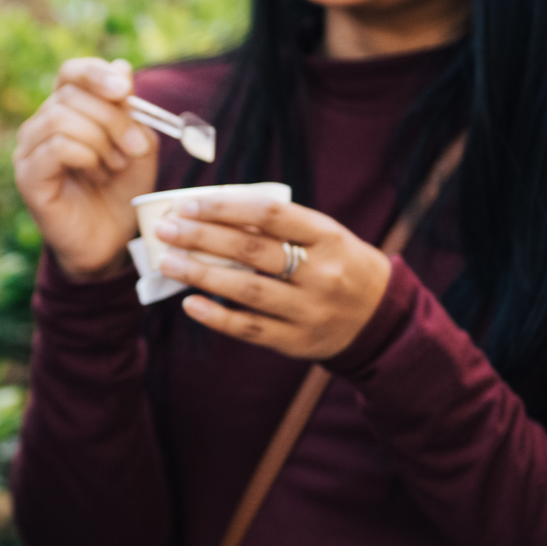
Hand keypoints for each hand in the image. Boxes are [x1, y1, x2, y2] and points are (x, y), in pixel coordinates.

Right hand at [13, 57, 157, 280]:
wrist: (111, 241)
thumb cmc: (122, 191)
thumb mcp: (138, 144)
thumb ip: (130, 109)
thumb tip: (122, 67)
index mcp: (67, 111)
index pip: (71, 73)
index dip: (96, 74)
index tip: (125, 91)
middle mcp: (41, 126)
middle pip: (71, 95)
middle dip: (113, 118)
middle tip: (135, 148)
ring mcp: (29, 151)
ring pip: (60, 118)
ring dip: (100, 140)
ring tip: (115, 166)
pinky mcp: (28, 177)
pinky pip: (55, 147)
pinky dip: (84, 155)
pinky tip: (97, 174)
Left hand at [151, 193, 390, 359]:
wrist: (380, 317)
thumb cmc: (337, 264)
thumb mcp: (323, 237)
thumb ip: (278, 227)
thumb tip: (211, 214)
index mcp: (328, 237)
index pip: (271, 213)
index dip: (226, 206)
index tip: (188, 204)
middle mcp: (322, 273)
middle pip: (252, 250)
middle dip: (202, 237)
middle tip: (166, 229)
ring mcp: (310, 310)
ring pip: (247, 290)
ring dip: (201, 275)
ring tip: (168, 262)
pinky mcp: (298, 341)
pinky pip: (250, 329)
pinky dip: (217, 317)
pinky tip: (190, 303)